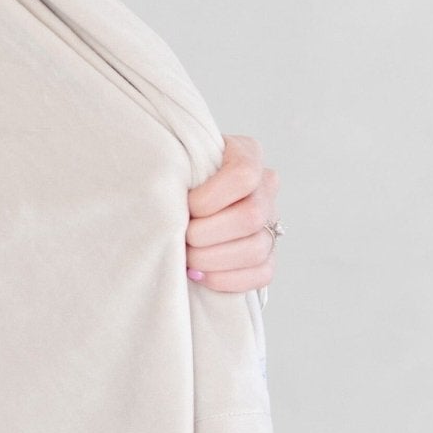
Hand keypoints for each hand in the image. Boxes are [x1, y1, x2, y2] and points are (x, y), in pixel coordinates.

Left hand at [184, 133, 279, 291]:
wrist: (180, 190)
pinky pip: (261, 274)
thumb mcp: (174, 155)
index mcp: (246, 153)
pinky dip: (226, 279)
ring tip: (187, 258)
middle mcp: (266, 187)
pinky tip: (199, 274)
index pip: (243, 175)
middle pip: (251, 216)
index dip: (211, 197)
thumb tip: (162, 195)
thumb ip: (175, 165)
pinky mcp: (268, 255)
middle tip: (182, 237)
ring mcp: (270, 222)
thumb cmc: (173, 171)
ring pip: (257, 249)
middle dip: (208, 233)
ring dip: (214, 260)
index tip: (186, 206)